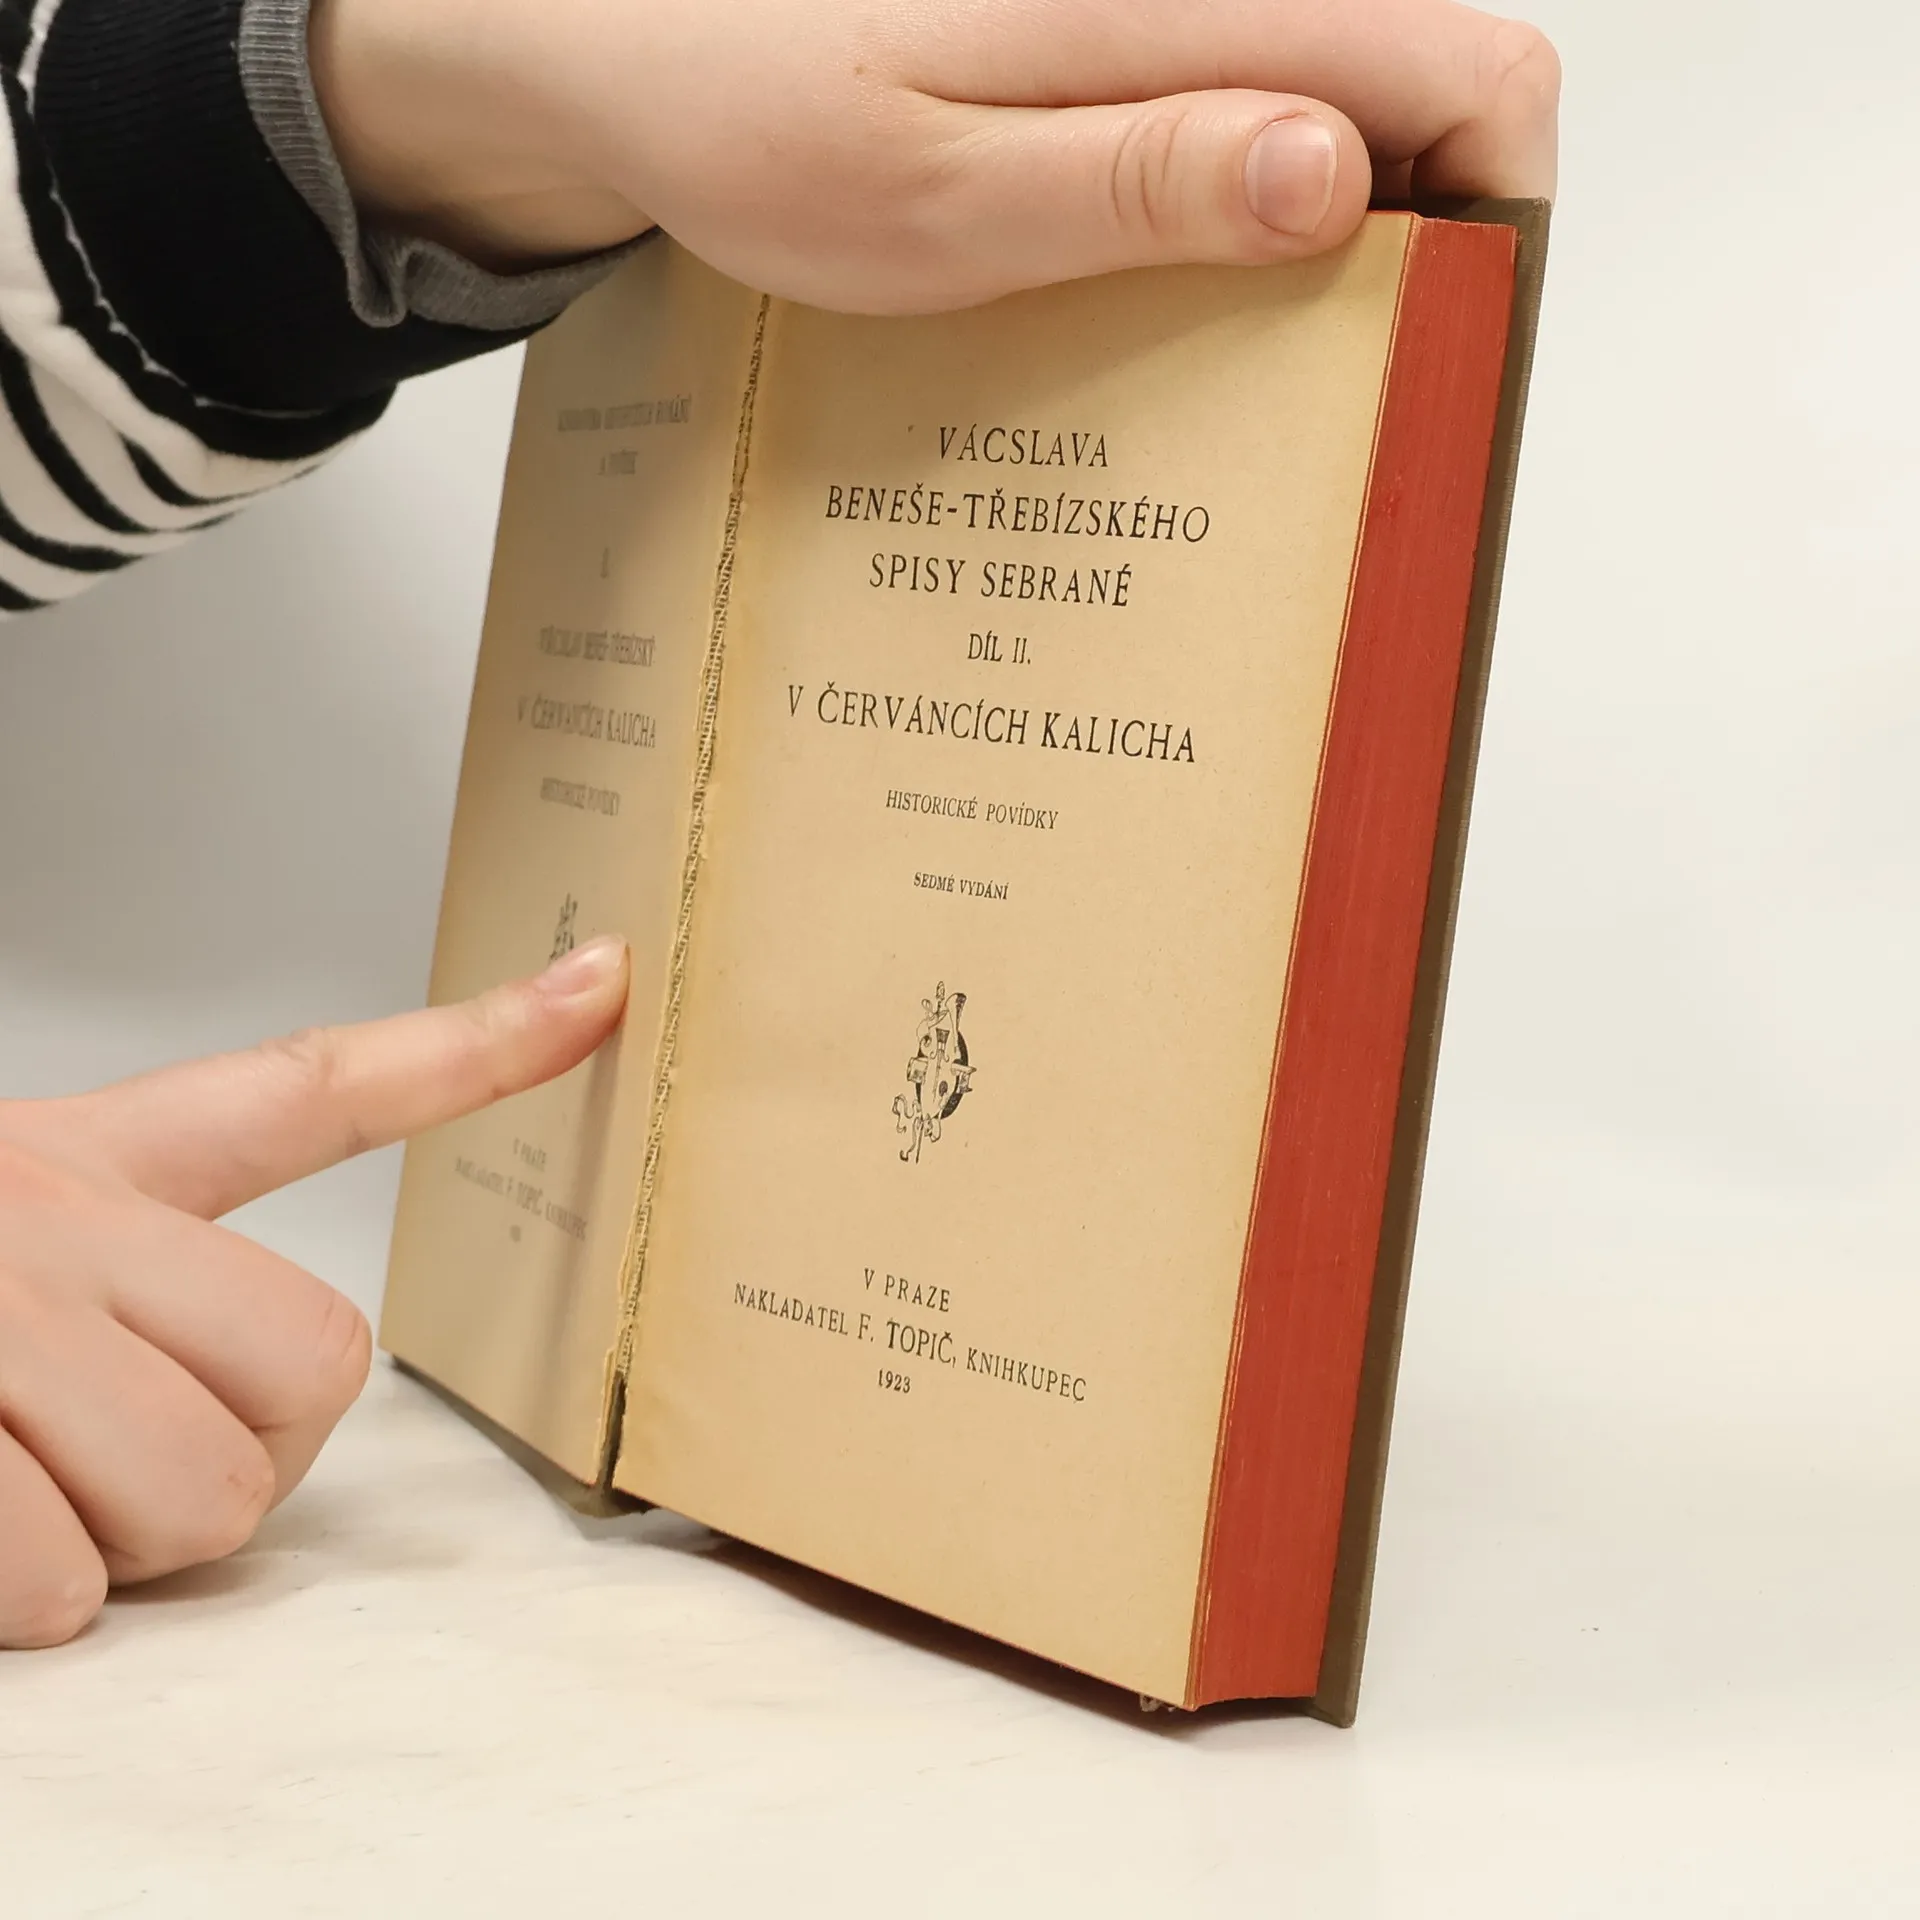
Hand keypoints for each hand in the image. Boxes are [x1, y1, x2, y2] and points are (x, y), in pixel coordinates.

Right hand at [0, 937, 627, 1648]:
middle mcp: (59, 1220)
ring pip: (198, 1502)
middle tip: (103, 1441)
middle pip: (315, 1373)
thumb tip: (249, 1439)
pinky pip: (60, 1585)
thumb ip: (155, 1279)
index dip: (479, 1041)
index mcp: (96, 1162)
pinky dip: (10, 1601)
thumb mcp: (14, 1224)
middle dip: (236, 1453)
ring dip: (105, 1542)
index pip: (319, 1085)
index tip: (602, 981)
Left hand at [311, 0, 1558, 311]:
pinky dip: (1242, 209)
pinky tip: (1163, 287)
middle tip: (1316, 378)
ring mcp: (1163, 22)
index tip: (1434, 336)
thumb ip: (1139, 177)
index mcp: (1181, 8)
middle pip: (1426, 92)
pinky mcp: (1122, 54)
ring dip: (1325, 236)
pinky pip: (1243, 123)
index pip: (1470, 69)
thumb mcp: (941, 191)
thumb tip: (1335, 170)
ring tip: (1227, 350)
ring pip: (1340, 114)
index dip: (1497, 210)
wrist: (629, 44)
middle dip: (1415, 240)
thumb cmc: (751, 111)